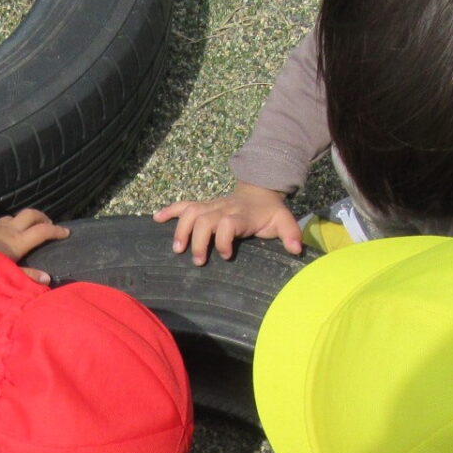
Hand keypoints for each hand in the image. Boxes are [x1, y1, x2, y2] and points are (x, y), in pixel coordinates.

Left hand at [0, 209, 69, 282]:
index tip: (66, 232)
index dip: (57, 231)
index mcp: (17, 242)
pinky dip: (6, 225)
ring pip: (14, 217)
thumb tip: (47, 278)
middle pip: (31, 214)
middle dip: (43, 217)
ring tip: (26, 230)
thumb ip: (26, 277)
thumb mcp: (5, 274)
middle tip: (49, 225)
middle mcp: (8, 229)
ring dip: (24, 221)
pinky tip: (2, 235)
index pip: (43, 231)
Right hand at [152, 183, 302, 263]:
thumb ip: (291, 234)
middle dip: (198, 241)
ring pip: (190, 212)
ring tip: (177, 249)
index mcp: (241, 215)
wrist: (259, 191)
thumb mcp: (284, 221)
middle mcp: (223, 208)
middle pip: (203, 219)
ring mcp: (211, 206)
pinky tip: (156, 219)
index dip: (223, 240)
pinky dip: (169, 211)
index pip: (228, 223)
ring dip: (181, 230)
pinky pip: (183, 205)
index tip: (225, 256)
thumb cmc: (269, 212)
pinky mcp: (203, 205)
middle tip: (198, 261)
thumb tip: (296, 249)